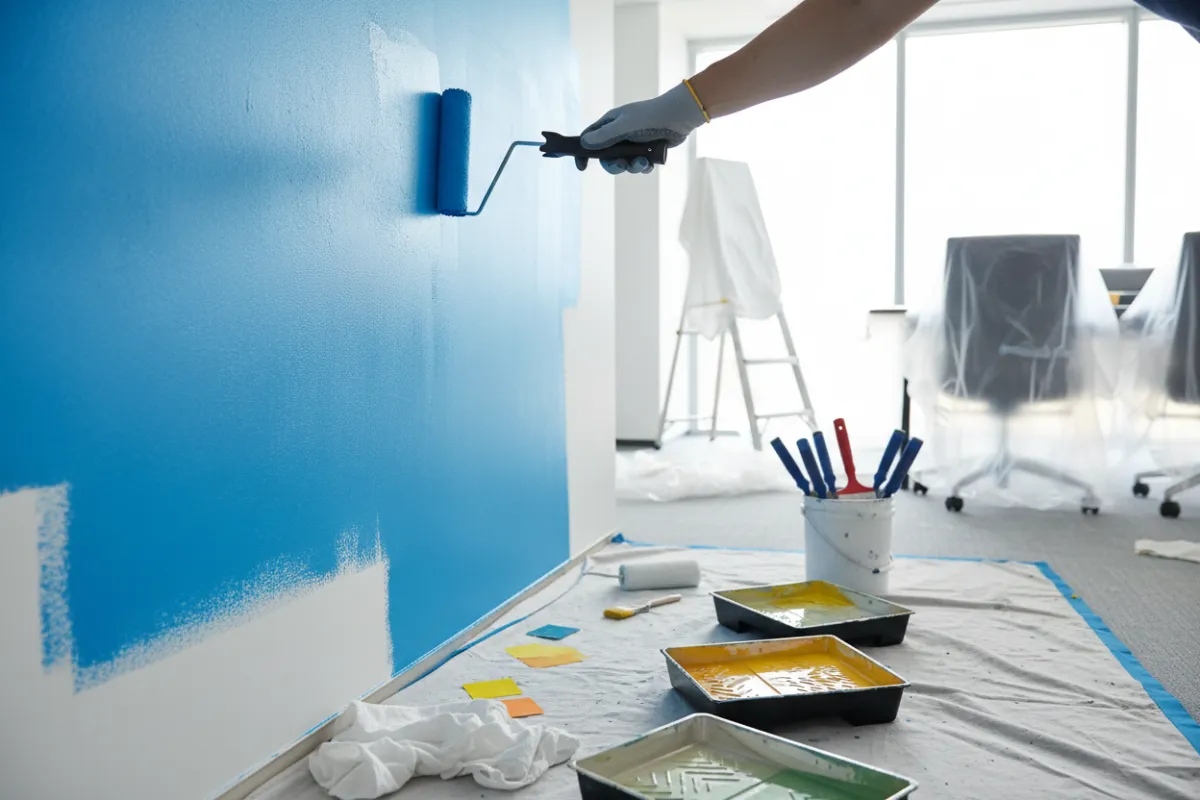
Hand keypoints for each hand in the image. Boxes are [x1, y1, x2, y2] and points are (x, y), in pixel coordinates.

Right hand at [580, 82, 706, 173]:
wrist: (678, 117)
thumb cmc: (649, 117)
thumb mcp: (623, 126)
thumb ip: (604, 136)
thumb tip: (584, 143)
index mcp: (610, 123)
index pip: (590, 138)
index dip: (584, 152)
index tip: (582, 166)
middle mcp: (620, 133)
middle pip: (606, 156)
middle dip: (613, 165)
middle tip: (620, 166)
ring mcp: (633, 143)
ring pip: (624, 163)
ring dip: (632, 167)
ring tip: (642, 163)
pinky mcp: (647, 151)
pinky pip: (639, 165)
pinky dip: (643, 167)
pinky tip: (649, 164)